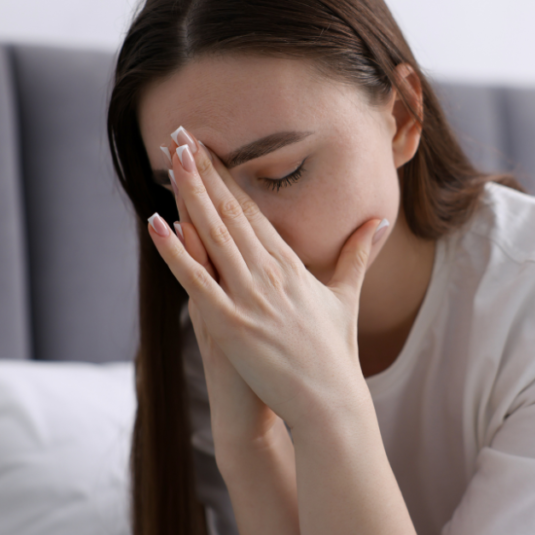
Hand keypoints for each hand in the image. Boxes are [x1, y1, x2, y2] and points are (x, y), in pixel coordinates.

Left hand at [148, 128, 388, 437]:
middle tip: (179, 133)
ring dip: (190, 192)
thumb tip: (378, 222)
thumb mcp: (345, 296)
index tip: (209, 148)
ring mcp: (249, 297)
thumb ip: (356, 255)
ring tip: (169, 156)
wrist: (329, 401)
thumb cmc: (336, 353)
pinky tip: (157, 222)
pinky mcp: (232, 324)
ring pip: (214, 233)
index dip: (229, 176)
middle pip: (231, 211)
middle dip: (204, 171)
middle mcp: (269, 272)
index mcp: (291, 264)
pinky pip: (198, 280)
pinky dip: (176, 251)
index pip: (254, 209)